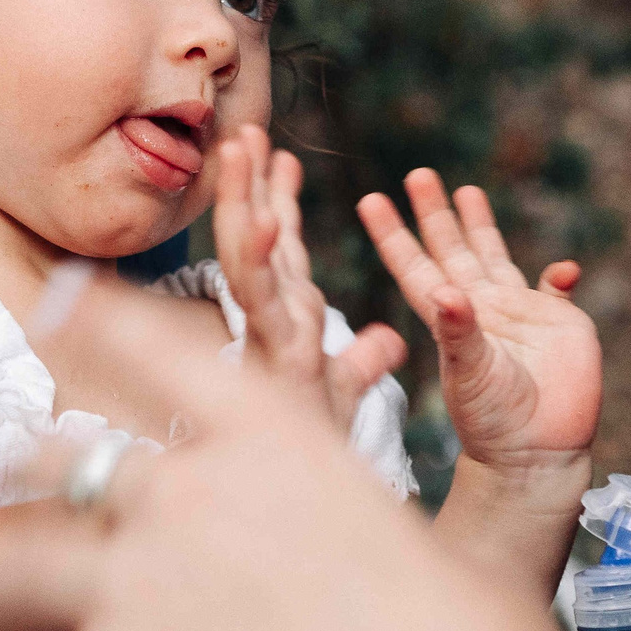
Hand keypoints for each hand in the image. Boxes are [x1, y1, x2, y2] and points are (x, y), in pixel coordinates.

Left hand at [0, 276, 575, 630]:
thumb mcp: (440, 559)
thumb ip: (382, 541)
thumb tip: (407, 567)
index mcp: (274, 440)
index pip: (152, 345)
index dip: (90, 316)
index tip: (50, 304)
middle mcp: (185, 494)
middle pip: (60, 460)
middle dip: (27, 476)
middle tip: (11, 493)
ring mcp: (130, 588)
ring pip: (6, 571)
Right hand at [211, 126, 406, 431]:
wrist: (310, 496)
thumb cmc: (321, 447)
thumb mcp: (348, 392)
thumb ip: (363, 360)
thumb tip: (388, 340)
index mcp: (289, 320)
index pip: (282, 249)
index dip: (278, 201)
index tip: (278, 156)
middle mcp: (274, 320)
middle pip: (257, 240)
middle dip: (247, 187)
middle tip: (242, 134)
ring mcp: (272, 334)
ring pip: (250, 256)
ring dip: (243, 201)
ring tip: (241, 151)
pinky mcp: (275, 355)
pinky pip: (263, 300)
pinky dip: (261, 259)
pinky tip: (265, 219)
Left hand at [358, 169, 600, 480]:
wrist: (536, 452)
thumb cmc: (492, 421)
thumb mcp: (469, 374)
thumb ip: (460, 332)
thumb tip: (448, 291)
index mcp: (448, 319)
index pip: (414, 267)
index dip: (393, 235)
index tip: (370, 201)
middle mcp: (479, 309)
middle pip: (451, 249)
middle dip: (434, 213)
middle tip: (418, 173)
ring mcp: (520, 314)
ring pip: (495, 257)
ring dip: (481, 226)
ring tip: (466, 190)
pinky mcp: (561, 324)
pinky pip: (556, 290)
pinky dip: (560, 276)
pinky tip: (562, 268)